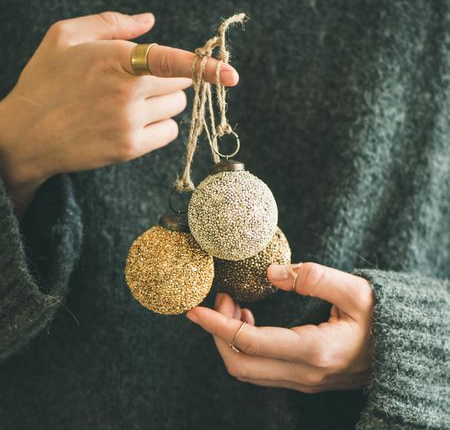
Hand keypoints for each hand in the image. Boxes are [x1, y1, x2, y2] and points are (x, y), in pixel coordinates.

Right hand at [0, 11, 238, 214]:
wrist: (28, 135)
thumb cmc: (45, 82)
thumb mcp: (65, 37)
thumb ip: (111, 23)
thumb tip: (149, 21)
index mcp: (115, 60)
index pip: (171, 60)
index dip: (205, 66)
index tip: (232, 74)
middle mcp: (127, 93)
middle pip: (181, 85)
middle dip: (172, 78)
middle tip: (146, 79)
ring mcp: (130, 124)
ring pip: (177, 109)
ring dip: (166, 101)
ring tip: (134, 101)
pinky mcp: (130, 148)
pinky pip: (169, 133)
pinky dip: (162, 125)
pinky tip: (138, 121)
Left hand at [186, 262, 373, 392]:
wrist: (400, 351)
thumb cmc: (380, 318)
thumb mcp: (355, 289)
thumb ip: (313, 277)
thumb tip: (271, 274)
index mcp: (314, 349)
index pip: (249, 343)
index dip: (217, 325)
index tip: (194, 310)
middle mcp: (303, 372)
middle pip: (239, 364)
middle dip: (218, 332)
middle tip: (222, 298)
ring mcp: (301, 381)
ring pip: (247, 370)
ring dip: (229, 339)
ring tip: (233, 304)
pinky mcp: (301, 379)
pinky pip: (260, 370)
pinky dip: (244, 346)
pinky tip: (248, 320)